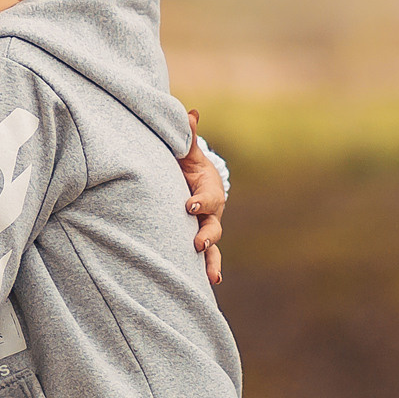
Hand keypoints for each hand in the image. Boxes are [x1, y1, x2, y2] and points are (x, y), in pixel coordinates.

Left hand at [178, 110, 225, 285]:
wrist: (192, 181)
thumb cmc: (185, 165)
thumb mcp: (186, 152)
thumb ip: (187, 137)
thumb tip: (191, 113)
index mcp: (208, 188)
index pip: (208, 195)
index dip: (201, 200)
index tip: (189, 205)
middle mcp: (211, 211)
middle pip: (213, 224)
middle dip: (206, 233)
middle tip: (196, 241)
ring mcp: (207, 227)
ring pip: (213, 246)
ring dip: (212, 260)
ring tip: (212, 276)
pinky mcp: (200, 239)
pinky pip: (206, 257)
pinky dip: (208, 269)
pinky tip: (210, 284)